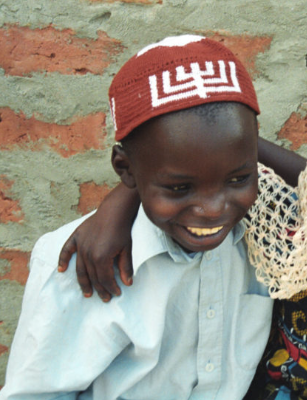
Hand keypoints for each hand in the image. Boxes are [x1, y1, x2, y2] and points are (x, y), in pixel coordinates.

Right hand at [58, 183, 139, 301]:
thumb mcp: (127, 249)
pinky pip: (66, 250)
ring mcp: (81, 245)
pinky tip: (61, 270)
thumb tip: (128, 283)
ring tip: (88, 293)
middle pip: (93, 277)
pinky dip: (63, 260)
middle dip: (100, 289)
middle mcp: (88, 254)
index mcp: (101, 258)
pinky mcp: (76, 237)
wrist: (114, 211)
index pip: (105, 279)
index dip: (111, 288)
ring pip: (81, 269)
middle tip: (105, 298)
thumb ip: (126, 267)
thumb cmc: (122, 230)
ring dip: (84, 282)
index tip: (117, 293)